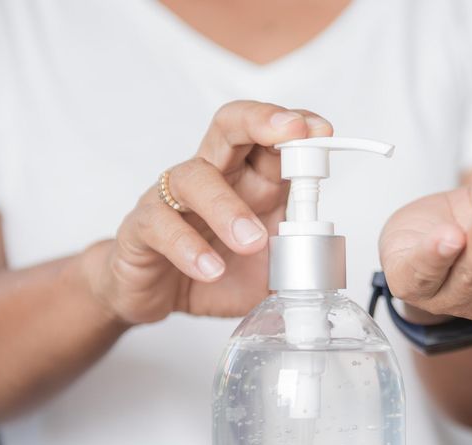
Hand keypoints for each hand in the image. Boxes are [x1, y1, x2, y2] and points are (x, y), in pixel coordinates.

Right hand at [83, 100, 332, 324]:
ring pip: (194, 177)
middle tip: (293, 135)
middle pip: (229, 127)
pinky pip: (161, 224)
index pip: (270, 139)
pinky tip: (211, 269)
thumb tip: (329, 268)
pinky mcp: (142, 227)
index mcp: (249, 180)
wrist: (155, 293)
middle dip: (262, 122)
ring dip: (228, 207)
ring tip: (252, 241)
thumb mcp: (270, 269)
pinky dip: (189, 248)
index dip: (296, 127)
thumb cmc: (216, 271)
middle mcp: (212, 177)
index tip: (323, 131)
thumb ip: (298, 261)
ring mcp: (172, 198)